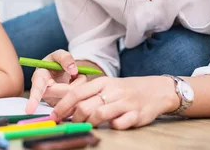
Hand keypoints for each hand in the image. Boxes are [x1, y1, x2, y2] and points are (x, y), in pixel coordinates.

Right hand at [26, 50, 86, 112]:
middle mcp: (45, 93)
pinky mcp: (64, 109)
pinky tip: (75, 87)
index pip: (37, 89)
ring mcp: (54, 103)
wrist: (58, 74)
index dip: (33, 100)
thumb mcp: (57, 55)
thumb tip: (73, 70)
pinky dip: (82, 90)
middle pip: (65, 92)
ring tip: (74, 79)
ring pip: (75, 96)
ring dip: (80, 84)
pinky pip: (78, 100)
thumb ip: (64, 58)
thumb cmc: (54, 64)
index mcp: (39, 78)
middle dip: (76, 81)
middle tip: (75, 73)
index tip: (29, 110)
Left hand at [50, 76, 178, 129]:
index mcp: (102, 82)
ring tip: (89, 125)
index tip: (54, 116)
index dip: (62, 106)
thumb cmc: (124, 90)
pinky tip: (112, 125)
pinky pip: (118, 124)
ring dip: (90, 123)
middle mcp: (112, 91)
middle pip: (85, 106)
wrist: (155, 90)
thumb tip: (65, 107)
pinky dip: (112, 126)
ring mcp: (124, 103)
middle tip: (72, 123)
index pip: (76, 93)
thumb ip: (88, 95)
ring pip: (99, 115)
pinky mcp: (136, 115)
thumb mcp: (106, 86)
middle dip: (74, 119)